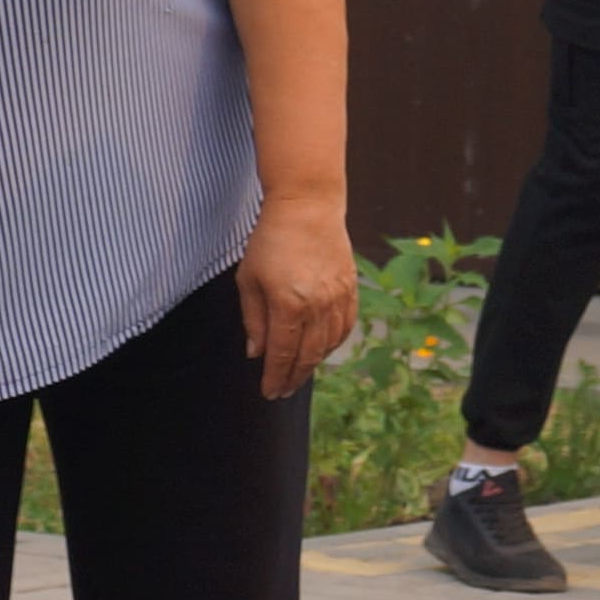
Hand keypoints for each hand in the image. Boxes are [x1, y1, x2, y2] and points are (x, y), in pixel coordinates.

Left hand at [239, 201, 353, 399]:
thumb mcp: (249, 279)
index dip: (275, 377)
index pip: (282, 354)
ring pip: (328, 345)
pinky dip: (333, 344)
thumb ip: (253, 320)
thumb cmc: (270, 240)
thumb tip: (256, 353)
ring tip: (298, 374)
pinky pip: (345, 327)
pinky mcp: (350, 289)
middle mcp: (317, 306)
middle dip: (293, 378)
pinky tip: (321, 350)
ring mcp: (337, 298)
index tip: (268, 392)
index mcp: (288, 304)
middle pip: (307, 356)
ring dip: (313, 364)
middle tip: (282, 391)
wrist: (307, 207)